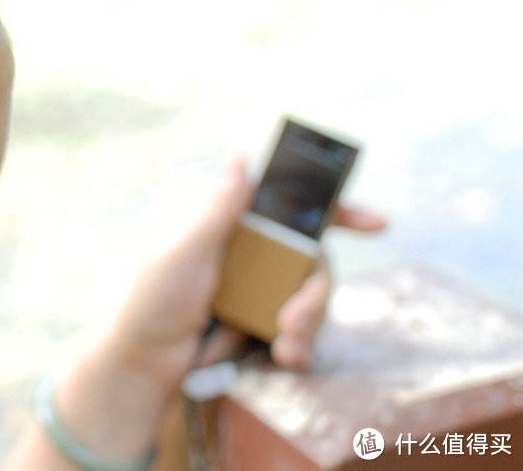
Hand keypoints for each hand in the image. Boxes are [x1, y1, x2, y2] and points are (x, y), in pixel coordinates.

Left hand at [108, 158, 386, 389]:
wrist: (145, 364)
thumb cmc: (155, 302)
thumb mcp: (186, 252)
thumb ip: (219, 212)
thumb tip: (241, 159)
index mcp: (232, 227)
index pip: (290, 207)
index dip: (336, 211)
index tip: (376, 223)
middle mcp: (252, 254)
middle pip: (313, 260)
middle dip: (316, 292)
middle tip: (295, 320)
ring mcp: (259, 290)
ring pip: (312, 296)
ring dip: (309, 323)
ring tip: (287, 349)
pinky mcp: (262, 324)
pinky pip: (301, 329)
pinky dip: (301, 344)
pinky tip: (288, 358)